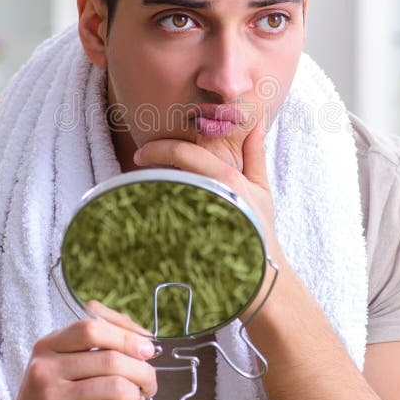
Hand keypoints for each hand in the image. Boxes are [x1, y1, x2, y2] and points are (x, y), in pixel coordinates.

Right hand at [0, 301, 157, 399]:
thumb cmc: (51, 398)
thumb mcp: (59, 363)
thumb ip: (94, 345)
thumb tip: (141, 338)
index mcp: (48, 346)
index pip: (92, 328)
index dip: (126, 334)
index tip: (147, 348)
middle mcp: (46, 369)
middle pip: (111, 359)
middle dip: (142, 371)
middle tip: (149, 383)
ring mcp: (53, 399)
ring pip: (116, 387)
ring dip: (137, 397)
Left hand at [133, 117, 286, 316]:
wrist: (263, 278)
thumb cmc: (262, 230)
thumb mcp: (261, 187)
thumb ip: (255, 152)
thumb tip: (255, 121)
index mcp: (227, 179)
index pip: (182, 153)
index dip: (157, 148)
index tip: (140, 153)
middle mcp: (211, 195)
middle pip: (166, 173)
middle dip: (148, 166)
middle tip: (136, 165)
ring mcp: (197, 221)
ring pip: (161, 196)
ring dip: (147, 188)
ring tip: (139, 188)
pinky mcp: (187, 243)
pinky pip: (162, 223)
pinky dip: (152, 212)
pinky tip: (147, 213)